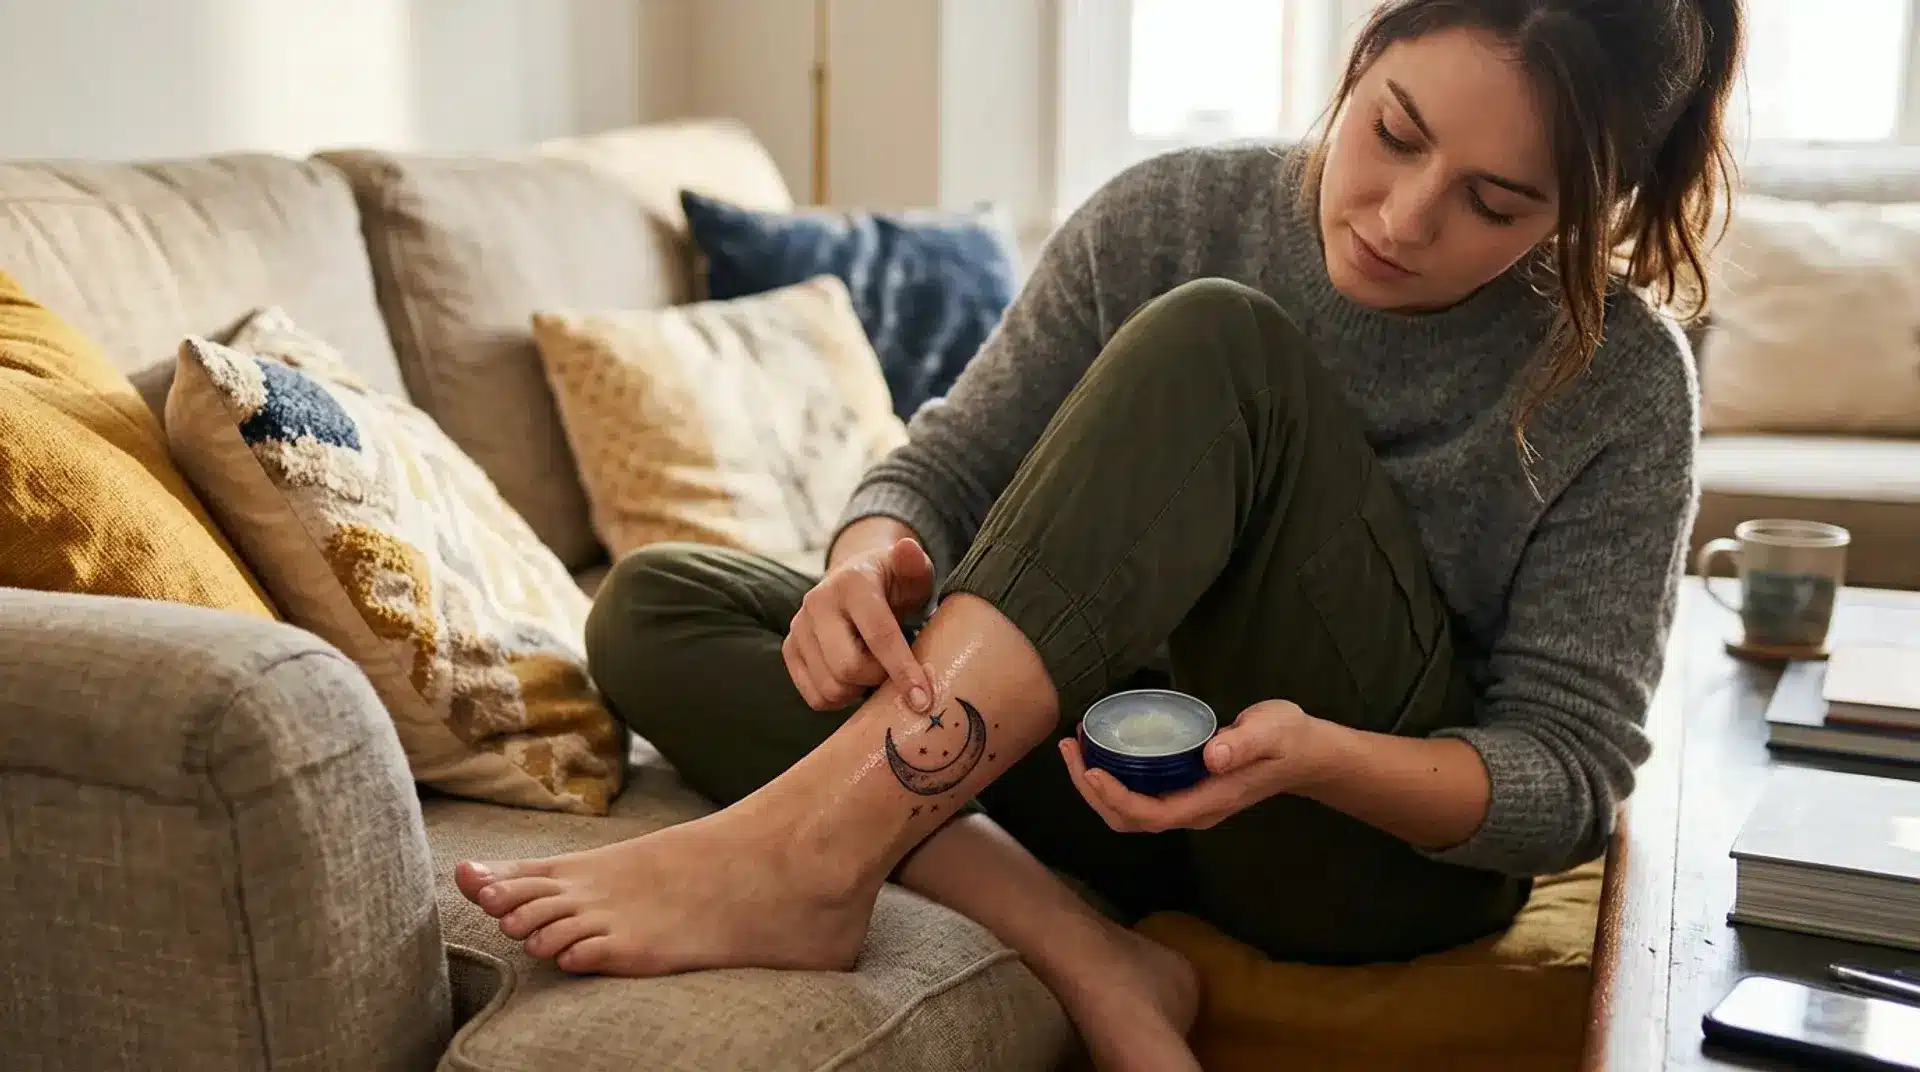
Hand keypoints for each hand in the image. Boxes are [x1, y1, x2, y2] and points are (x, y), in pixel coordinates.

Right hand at [783, 536, 934, 711]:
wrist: (856, 582)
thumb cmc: (893, 582)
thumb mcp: (912, 570)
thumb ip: (914, 563)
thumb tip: (908, 549)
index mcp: (852, 582)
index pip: (878, 634)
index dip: (902, 670)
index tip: (923, 700)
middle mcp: (817, 602)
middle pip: (848, 667)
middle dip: (878, 680)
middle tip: (893, 672)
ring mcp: (799, 627)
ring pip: (830, 686)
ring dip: (859, 691)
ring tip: (874, 671)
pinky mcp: (790, 649)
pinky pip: (813, 696)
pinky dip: (838, 699)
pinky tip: (853, 681)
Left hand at [1060, 699, 1328, 831]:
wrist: (1306, 754)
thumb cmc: (1287, 739)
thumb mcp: (1270, 731)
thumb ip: (1242, 743)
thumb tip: (1211, 756)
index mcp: (1208, 802)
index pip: (1148, 813)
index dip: (1113, 797)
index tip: (1088, 769)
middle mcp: (1192, 812)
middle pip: (1128, 819)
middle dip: (1091, 791)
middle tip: (1069, 750)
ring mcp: (1187, 805)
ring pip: (1128, 813)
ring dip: (1095, 787)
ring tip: (1075, 749)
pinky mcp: (1184, 792)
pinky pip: (1137, 797)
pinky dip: (1112, 780)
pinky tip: (1101, 751)